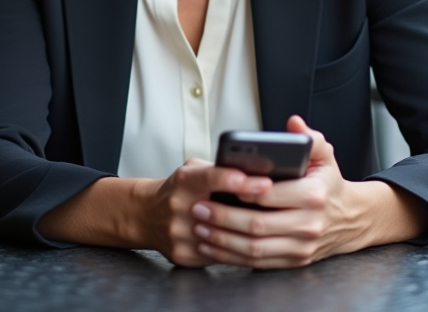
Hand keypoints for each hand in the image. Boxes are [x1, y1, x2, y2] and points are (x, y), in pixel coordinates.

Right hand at [138, 158, 272, 266]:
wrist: (147, 215)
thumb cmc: (179, 189)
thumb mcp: (194, 170)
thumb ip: (219, 170)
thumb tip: (256, 171)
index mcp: (184, 181)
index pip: (213, 178)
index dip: (239, 181)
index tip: (265, 183)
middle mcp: (178, 207)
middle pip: (220, 212)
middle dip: (252, 210)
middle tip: (280, 209)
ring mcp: (180, 234)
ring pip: (223, 239)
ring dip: (249, 234)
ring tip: (274, 228)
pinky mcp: (184, 255)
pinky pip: (219, 256)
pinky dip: (238, 250)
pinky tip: (254, 244)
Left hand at [189, 116, 427, 268]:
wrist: (351, 220)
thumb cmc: (329, 184)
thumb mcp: (325, 157)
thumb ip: (309, 138)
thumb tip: (293, 123)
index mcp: (313, 195)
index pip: (269, 195)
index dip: (241, 191)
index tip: (218, 186)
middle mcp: (308, 224)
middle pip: (257, 224)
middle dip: (223, 217)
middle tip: (199, 208)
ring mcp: (301, 247)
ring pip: (254, 248)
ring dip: (222, 240)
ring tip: (200, 227)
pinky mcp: (294, 262)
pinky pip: (257, 263)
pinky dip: (231, 257)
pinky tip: (212, 247)